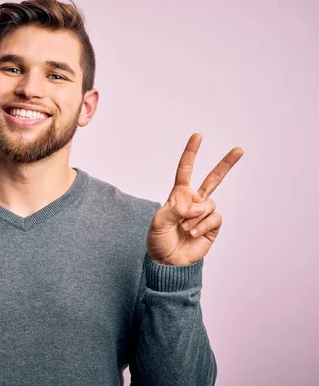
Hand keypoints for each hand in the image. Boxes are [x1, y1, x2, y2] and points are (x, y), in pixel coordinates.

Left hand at [146, 133, 243, 265]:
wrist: (168, 261)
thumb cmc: (158, 240)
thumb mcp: (158, 222)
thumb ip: (173, 210)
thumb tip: (194, 207)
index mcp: (178, 195)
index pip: (185, 170)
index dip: (191, 153)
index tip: (198, 136)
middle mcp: (194, 202)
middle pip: (213, 179)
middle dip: (226, 164)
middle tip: (239, 150)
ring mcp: (204, 214)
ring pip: (209, 204)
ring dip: (195, 217)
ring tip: (184, 229)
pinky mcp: (213, 227)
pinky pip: (214, 218)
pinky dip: (202, 226)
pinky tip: (193, 233)